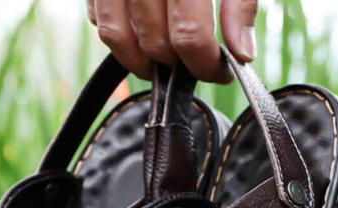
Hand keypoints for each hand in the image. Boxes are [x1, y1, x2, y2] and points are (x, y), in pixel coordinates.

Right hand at [86, 0, 257, 82]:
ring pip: (115, 35)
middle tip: (193, 63)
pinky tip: (138, 30)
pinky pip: (96, 15)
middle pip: (153, 40)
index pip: (189, 35)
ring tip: (163, 60)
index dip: (205, 64)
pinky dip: (116, 32)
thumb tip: (241, 55)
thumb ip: (241, 4)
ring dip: (140, 59)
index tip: (220, 72)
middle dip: (176, 62)